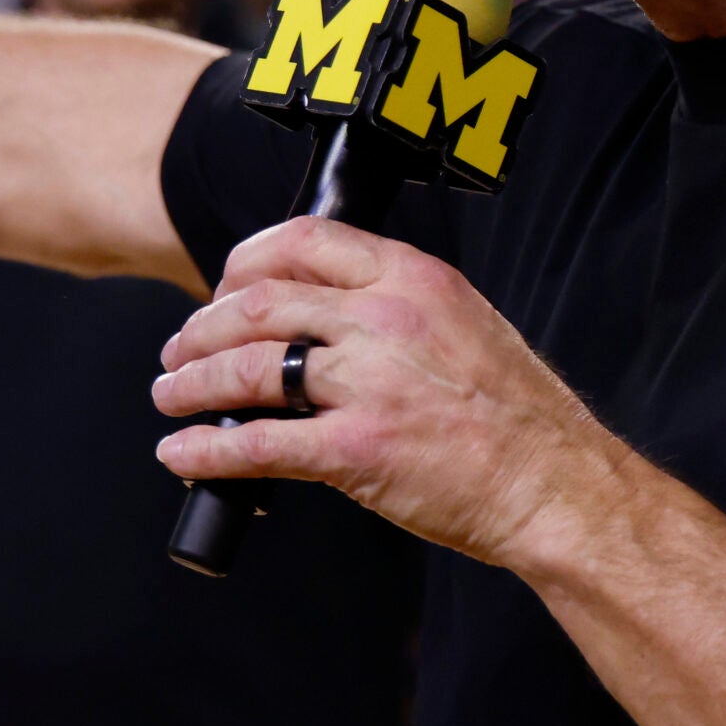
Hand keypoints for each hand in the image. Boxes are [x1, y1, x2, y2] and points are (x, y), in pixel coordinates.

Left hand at [152, 218, 621, 567]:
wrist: (556, 483)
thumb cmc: (519, 416)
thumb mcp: (464, 324)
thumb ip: (398, 308)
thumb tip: (326, 314)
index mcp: (413, 279)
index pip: (305, 242)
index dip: (245, 260)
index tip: (222, 284)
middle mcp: (384, 321)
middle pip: (259, 303)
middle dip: (202, 326)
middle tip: (180, 347)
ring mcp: (368, 385)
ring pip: (246, 368)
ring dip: (191, 383)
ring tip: (169, 395)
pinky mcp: (356, 451)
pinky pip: (259, 444)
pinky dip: (206, 450)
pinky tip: (181, 453)